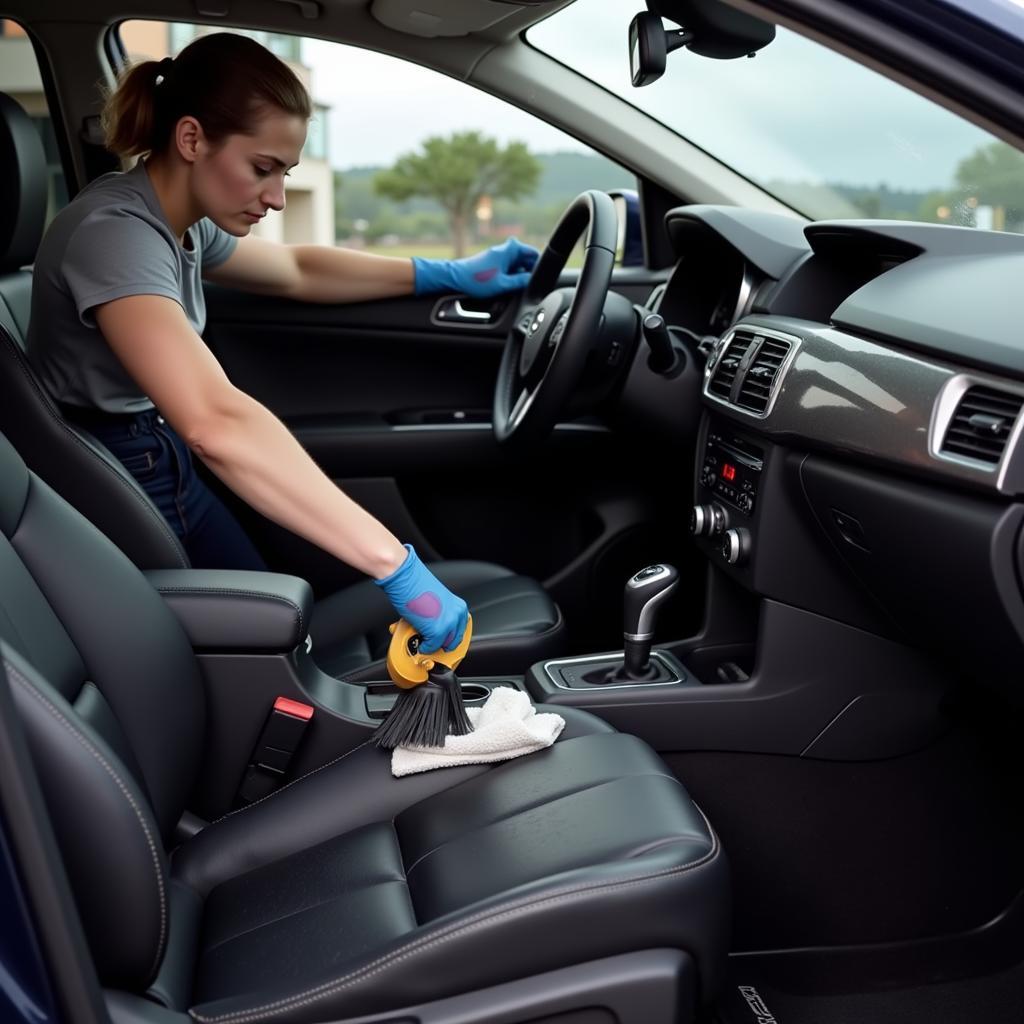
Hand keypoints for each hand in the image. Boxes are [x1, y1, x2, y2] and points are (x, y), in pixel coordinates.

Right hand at [374, 544, 468, 652]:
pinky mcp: (437, 631)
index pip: (460, 630)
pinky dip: (424, 647)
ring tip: (423, 641)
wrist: (406, 578)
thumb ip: (438, 616)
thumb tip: (432, 627)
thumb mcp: (435, 602)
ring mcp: (449, 624)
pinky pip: (431, 647)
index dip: (450, 638)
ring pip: (443, 645)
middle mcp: (457, 615)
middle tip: (431, 643)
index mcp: (459, 607)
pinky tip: (419, 641)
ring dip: (433, 645)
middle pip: (454, 640)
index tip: (442, 641)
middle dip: (442, 644)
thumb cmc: (416, 585)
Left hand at [412, 238, 538, 298]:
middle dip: (529, 271)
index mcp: (510, 250)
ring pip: (517, 264)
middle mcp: (505, 250)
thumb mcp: (503, 284)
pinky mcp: (494, 262)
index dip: (538, 265)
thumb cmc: (476, 279)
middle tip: (526, 285)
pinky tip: (506, 286)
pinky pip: (508, 267)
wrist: (455, 278)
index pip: (533, 253)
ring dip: (519, 275)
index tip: (539, 277)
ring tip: (514, 287)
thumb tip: (532, 281)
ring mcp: (499, 256)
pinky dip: (510, 275)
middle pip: (526, 259)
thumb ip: (520, 282)